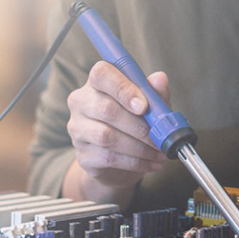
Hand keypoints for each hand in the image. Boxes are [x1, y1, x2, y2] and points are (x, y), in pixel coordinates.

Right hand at [65, 61, 169, 192]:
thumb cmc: (134, 122)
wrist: (119, 161)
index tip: (144, 106)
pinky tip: (152, 162)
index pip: (102, 75)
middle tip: (160, 136)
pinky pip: (109, 158)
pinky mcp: (82, 155)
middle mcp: (81, 102)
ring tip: (160, 151)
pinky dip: (136, 161)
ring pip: (107, 136)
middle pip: (106, 109)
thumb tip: (160, 78)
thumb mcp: (149, 105)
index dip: (123, 89)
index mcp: (97, 83)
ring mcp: (78, 129)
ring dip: (139, 146)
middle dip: (139, 125)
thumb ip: (154, 92)